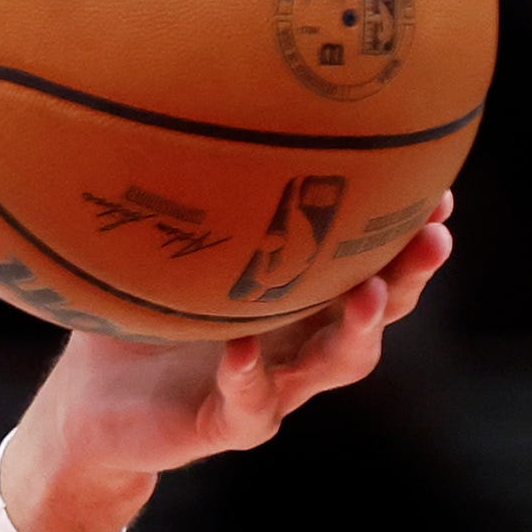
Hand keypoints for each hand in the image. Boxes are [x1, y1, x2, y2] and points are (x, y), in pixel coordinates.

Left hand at [0, 196, 457, 531]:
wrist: (94, 406)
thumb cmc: (139, 316)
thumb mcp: (161, 250)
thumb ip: (179, 197)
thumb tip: (167, 108)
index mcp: (299, 293)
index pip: (369, 256)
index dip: (406, 228)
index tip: (437, 188)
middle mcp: (301, 337)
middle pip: (381, 306)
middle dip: (412, 271)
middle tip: (434, 235)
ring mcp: (274, 384)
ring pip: (339, 362)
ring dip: (360, 329)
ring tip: (369, 293)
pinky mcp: (228, 423)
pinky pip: (251, 405)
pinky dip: (250, 377)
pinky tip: (241, 350)